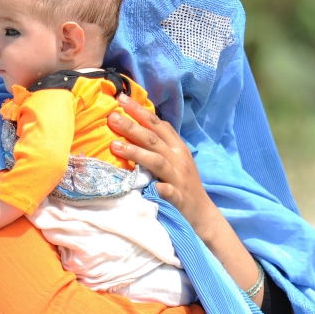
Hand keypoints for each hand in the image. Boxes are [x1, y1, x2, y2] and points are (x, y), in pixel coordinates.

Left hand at [109, 94, 264, 306]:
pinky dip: (162, 189)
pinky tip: (153, 187)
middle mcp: (178, 158)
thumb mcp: (173, 160)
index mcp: (177, 147)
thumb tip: (132, 126)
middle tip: (112, 117)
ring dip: (136, 152)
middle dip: (132, 126)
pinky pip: (170, 193)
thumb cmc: (182, 185)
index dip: (140, 111)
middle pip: (153, 139)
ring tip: (114, 146)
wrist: (202, 214)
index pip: (157, 124)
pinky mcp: (179, 198)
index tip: (121, 98)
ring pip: (157, 161)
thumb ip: (157, 144)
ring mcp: (179, 178)